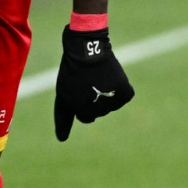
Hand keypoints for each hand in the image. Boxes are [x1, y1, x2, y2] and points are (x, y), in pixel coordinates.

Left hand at [54, 25, 134, 141]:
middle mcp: (96, 108)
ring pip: (111, 106)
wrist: (87, 47)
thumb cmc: (73, 71)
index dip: (82, 102)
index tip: (80, 87)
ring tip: (99, 78)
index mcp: (79, 109)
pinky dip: (119, 89)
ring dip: (106, 95)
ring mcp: (111, 100)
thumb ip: (63, 118)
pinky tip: (112, 79)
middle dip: (94, 100)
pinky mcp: (125, 92)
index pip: (85, 117)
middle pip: (99, 113)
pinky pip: (124, 97)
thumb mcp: (63, 95)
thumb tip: (62, 140)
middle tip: (89, 81)